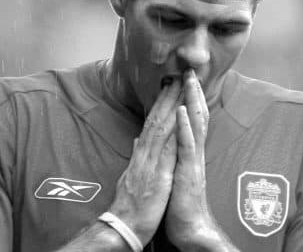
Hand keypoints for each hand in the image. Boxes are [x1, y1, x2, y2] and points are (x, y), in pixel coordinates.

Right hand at [107, 79, 182, 245]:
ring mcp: (149, 163)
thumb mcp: (130, 176)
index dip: (160, 104)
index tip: (169, 86)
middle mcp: (143, 154)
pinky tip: (180, 119)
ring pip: (161, 129)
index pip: (151, 124)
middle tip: (176, 75)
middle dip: (166, 97)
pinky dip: (173, 133)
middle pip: (155, 120)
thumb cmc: (129, 205)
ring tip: (179, 87)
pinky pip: (166, 151)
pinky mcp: (157, 176)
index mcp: (140, 155)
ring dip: (171, 107)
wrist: (122, 227)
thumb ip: (136, 156)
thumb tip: (137, 140)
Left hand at [165, 69, 219, 247]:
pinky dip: (184, 126)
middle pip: (195, 117)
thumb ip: (167, 154)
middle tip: (190, 70)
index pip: (188, 120)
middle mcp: (193, 153)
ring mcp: (193, 161)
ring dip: (192, 102)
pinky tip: (181, 111)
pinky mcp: (189, 172)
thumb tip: (153, 139)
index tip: (182, 80)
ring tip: (189, 81)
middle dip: (193, 93)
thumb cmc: (178, 203)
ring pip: (194, 126)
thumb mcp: (171, 174)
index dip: (186, 99)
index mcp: (187, 152)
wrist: (187, 228)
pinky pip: (187, 145)